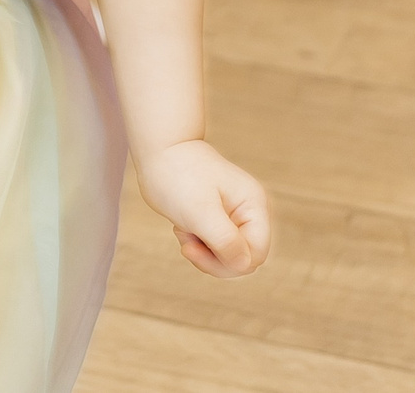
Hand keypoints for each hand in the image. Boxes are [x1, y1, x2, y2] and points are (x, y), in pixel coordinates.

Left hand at [137, 140, 272, 277]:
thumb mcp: (200, 212)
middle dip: (212, 258)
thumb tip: (244, 265)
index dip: (228, 263)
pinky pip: (214, 244)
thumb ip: (225, 240)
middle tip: (185, 245)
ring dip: (202, 250)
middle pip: (243, 257)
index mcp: (254, 206)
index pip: (256, 254)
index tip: (194, 251)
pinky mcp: (218, 216)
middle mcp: (249, 211)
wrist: (157, 149)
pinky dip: (197, 242)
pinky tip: (181, 227)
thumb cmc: (177, 176)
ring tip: (182, 230)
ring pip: (227, 253)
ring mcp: (234, 214)